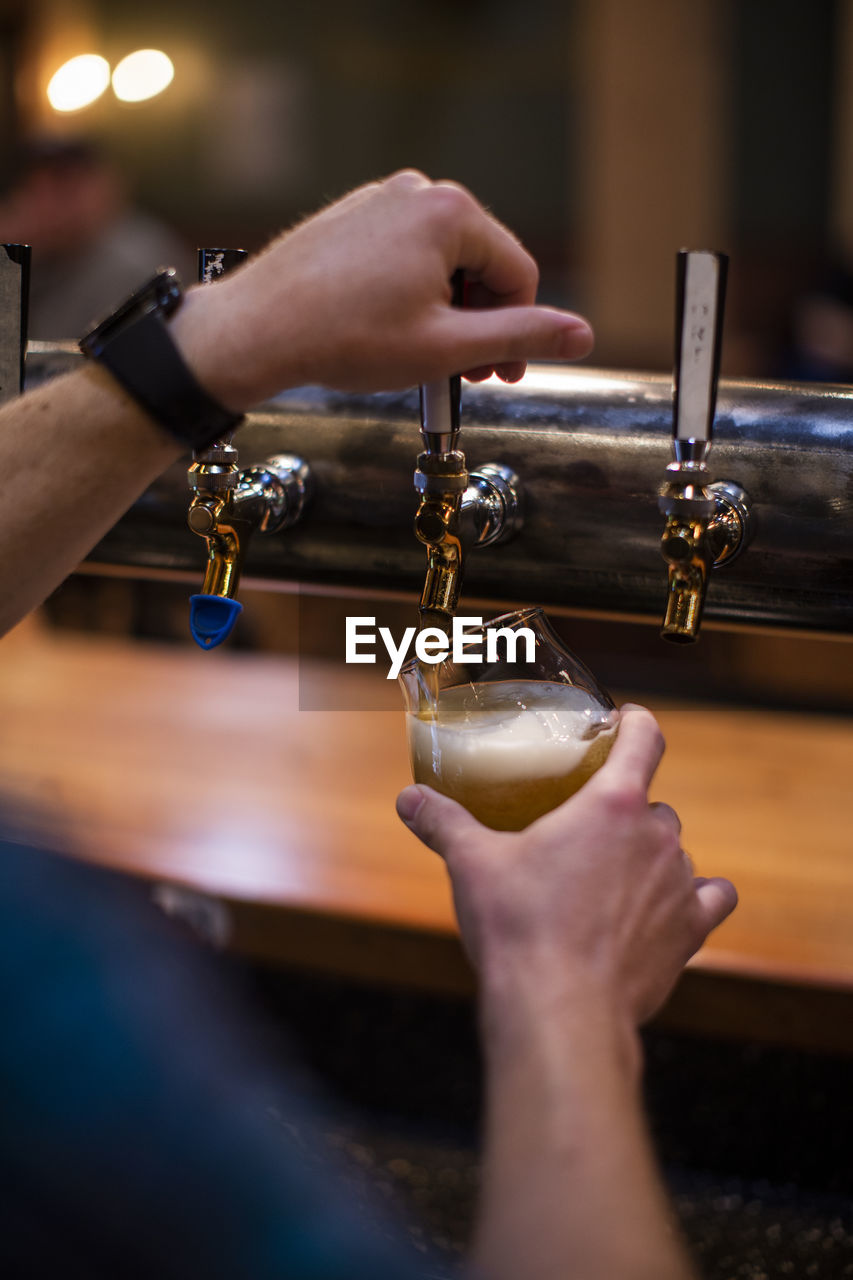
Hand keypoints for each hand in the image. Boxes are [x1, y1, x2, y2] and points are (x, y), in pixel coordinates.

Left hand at [172, 169, 592, 408]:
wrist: (256, 333)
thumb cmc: (343, 338)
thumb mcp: (448, 347)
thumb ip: (521, 337)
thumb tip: (581, 334)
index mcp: (450, 212)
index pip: (517, 274)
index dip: (519, 332)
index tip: (503, 375)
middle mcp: (416, 191)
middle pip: (481, 264)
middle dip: (480, 323)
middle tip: (465, 374)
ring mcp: (379, 201)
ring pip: (441, 264)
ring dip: (446, 313)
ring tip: (425, 358)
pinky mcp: (351, 219)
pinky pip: (403, 258)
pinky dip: (411, 296)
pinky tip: (391, 334)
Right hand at [396, 704, 736, 1027]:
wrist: (562, 1010)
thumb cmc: (520, 929)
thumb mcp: (473, 865)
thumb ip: (444, 823)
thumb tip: (410, 799)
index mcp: (610, 804)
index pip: (643, 738)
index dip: (635, 723)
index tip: (623, 721)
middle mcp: (656, 837)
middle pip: (652, 803)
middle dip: (623, 813)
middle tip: (586, 830)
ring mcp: (679, 884)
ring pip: (675, 851)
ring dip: (650, 857)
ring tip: (611, 879)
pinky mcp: (690, 932)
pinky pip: (712, 898)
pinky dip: (695, 898)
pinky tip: (671, 906)